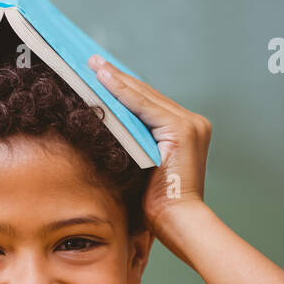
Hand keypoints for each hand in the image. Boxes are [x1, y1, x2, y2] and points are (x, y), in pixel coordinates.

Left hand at [86, 54, 211, 235]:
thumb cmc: (157, 206)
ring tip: (91, 65)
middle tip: (91, 61)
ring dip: (115, 79)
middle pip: (145, 94)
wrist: (178, 222)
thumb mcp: (141, 166)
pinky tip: (103, 81)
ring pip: (144, 96)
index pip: (148, 103)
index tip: (99, 73)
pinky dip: (122, 92)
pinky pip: (144, 106)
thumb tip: (103, 128)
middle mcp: (192, 122)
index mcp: (185, 131)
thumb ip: (132, 144)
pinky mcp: (182, 130)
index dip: (122, 86)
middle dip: (116, 77)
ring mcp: (189, 124)